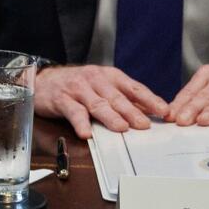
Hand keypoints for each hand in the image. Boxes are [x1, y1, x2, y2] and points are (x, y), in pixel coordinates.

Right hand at [34, 65, 168, 138]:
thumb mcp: (103, 87)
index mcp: (109, 76)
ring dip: (110, 116)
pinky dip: (80, 122)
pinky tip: (86, 132)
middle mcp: (95, 80)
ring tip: (121, 128)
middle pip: (116, 97)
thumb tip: (151, 112)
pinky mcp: (62, 99)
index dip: (149, 99)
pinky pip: (73, 111)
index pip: (133, 88)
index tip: (164, 111)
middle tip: (145, 125)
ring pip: (97, 104)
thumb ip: (124, 98)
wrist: (44, 80)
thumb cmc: (78, 85)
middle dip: (132, 111)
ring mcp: (78, 89)